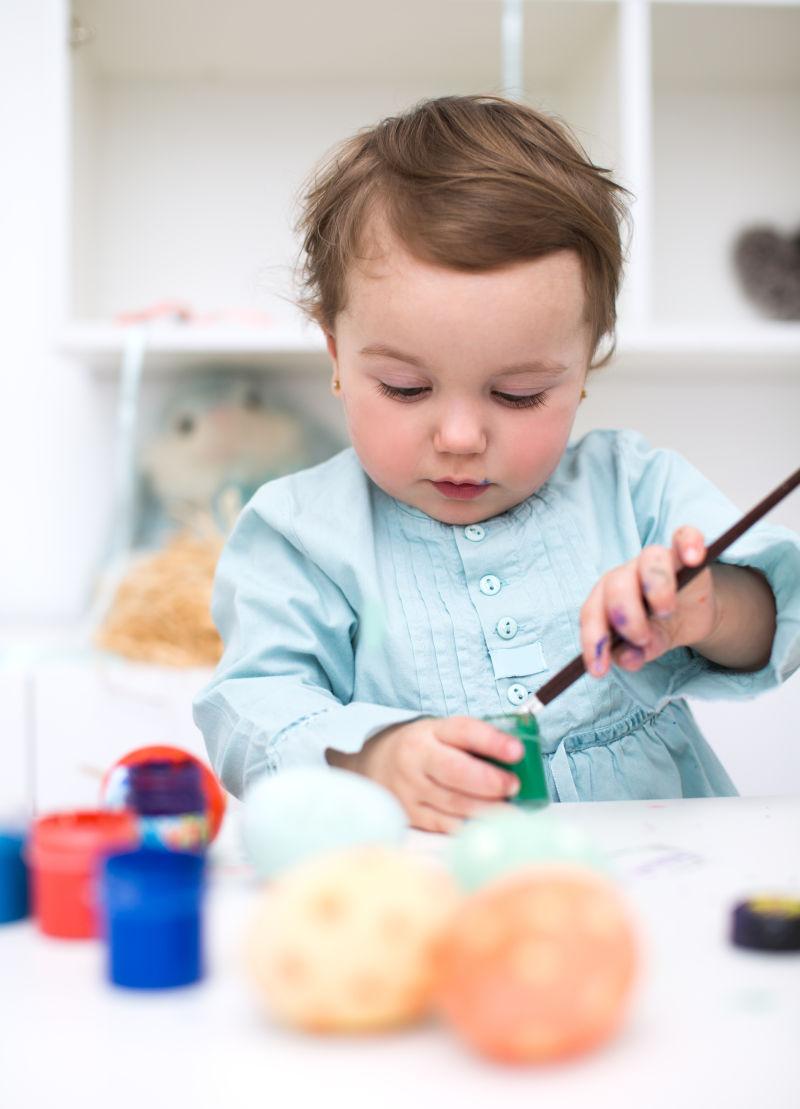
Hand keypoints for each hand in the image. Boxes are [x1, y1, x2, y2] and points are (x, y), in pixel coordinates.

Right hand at [326, 716, 522, 833]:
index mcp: (429, 732)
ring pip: (453, 803)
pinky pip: (445, 825)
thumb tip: (519, 756)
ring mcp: (411, 790)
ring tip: (513, 811)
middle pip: (455, 771)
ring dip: (487, 809)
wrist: (374, 766)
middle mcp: (416, 759)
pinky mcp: (411, 815)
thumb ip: (473, 742)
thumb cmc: (422, 748)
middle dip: (489, 781)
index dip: (492, 741)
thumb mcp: (440, 732)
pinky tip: (490, 826)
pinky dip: (471, 826)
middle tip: (515, 786)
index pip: (463, 732)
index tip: (517, 750)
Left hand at [580, 525, 717, 676]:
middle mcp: (626, 575)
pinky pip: (686, 535)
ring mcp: (655, 561)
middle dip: (625, 616)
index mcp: (606, 598)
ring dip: (656, 588)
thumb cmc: (659, 627)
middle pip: (617, 584)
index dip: (593, 641)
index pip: (592, 613)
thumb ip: (635, 653)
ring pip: (649, 560)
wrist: (692, 615)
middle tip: (640, 638)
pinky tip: (694, 558)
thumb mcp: (647, 646)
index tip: (599, 670)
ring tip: (666, 611)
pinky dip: (690, 543)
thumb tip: (628, 659)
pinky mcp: (684, 552)